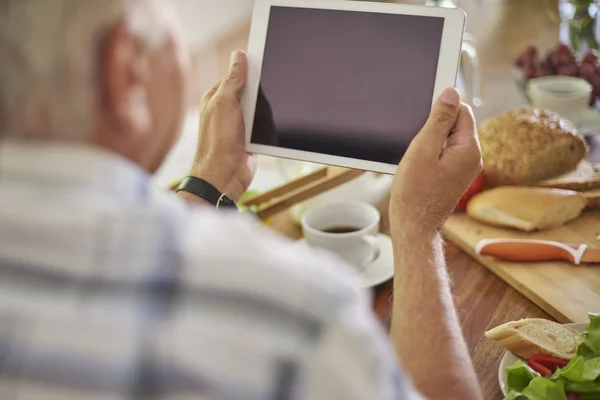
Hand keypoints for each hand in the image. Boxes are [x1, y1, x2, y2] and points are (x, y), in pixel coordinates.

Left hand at [190, 51, 256, 201]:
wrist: (224, 176)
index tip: (264, 67)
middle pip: (250, 93)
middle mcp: (226, 111)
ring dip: (263, 115)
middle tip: (262, 99)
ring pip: (259, 111)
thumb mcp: (225, 102)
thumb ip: (233, 79)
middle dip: (259, 96)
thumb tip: (239, 56)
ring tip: (259, 122)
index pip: (235, 76)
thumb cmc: (218, 141)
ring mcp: (238, 126)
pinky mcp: (249, 140)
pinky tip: (267, 132)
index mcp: (216, 98)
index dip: (248, 72)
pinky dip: (267, 129)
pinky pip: (264, 128)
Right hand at [390, 88, 481, 234]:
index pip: (461, 110)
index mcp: (469, 149)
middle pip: (455, 124)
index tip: (422, 117)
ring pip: (448, 140)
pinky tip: (417, 167)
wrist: (414, 227)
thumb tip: (451, 93)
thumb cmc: (415, 193)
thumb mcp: (423, 149)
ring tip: (416, 159)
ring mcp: (464, 169)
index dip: (440, 108)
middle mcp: (472, 158)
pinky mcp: (454, 177)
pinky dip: (430, 154)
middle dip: (434, 126)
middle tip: (416, 143)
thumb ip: (439, 120)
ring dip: (430, 142)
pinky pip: (444, 154)